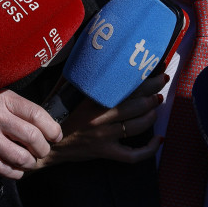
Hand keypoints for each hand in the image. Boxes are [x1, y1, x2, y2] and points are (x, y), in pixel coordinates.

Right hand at [38, 74, 165, 165]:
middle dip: (154, 92)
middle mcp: (100, 117)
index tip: (157, 69)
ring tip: (157, 103)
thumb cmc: (56, 112)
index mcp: (92, 99)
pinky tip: (159, 140)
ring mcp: (104, 136)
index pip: (125, 86)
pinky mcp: (105, 152)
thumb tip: (91, 51)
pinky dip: (149, 149)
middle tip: (162, 82)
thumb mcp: (64, 88)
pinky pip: (132, 155)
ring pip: (137, 126)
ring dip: (152, 113)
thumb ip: (79, 72)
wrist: (45, 143)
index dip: (145, 77)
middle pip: (136, 104)